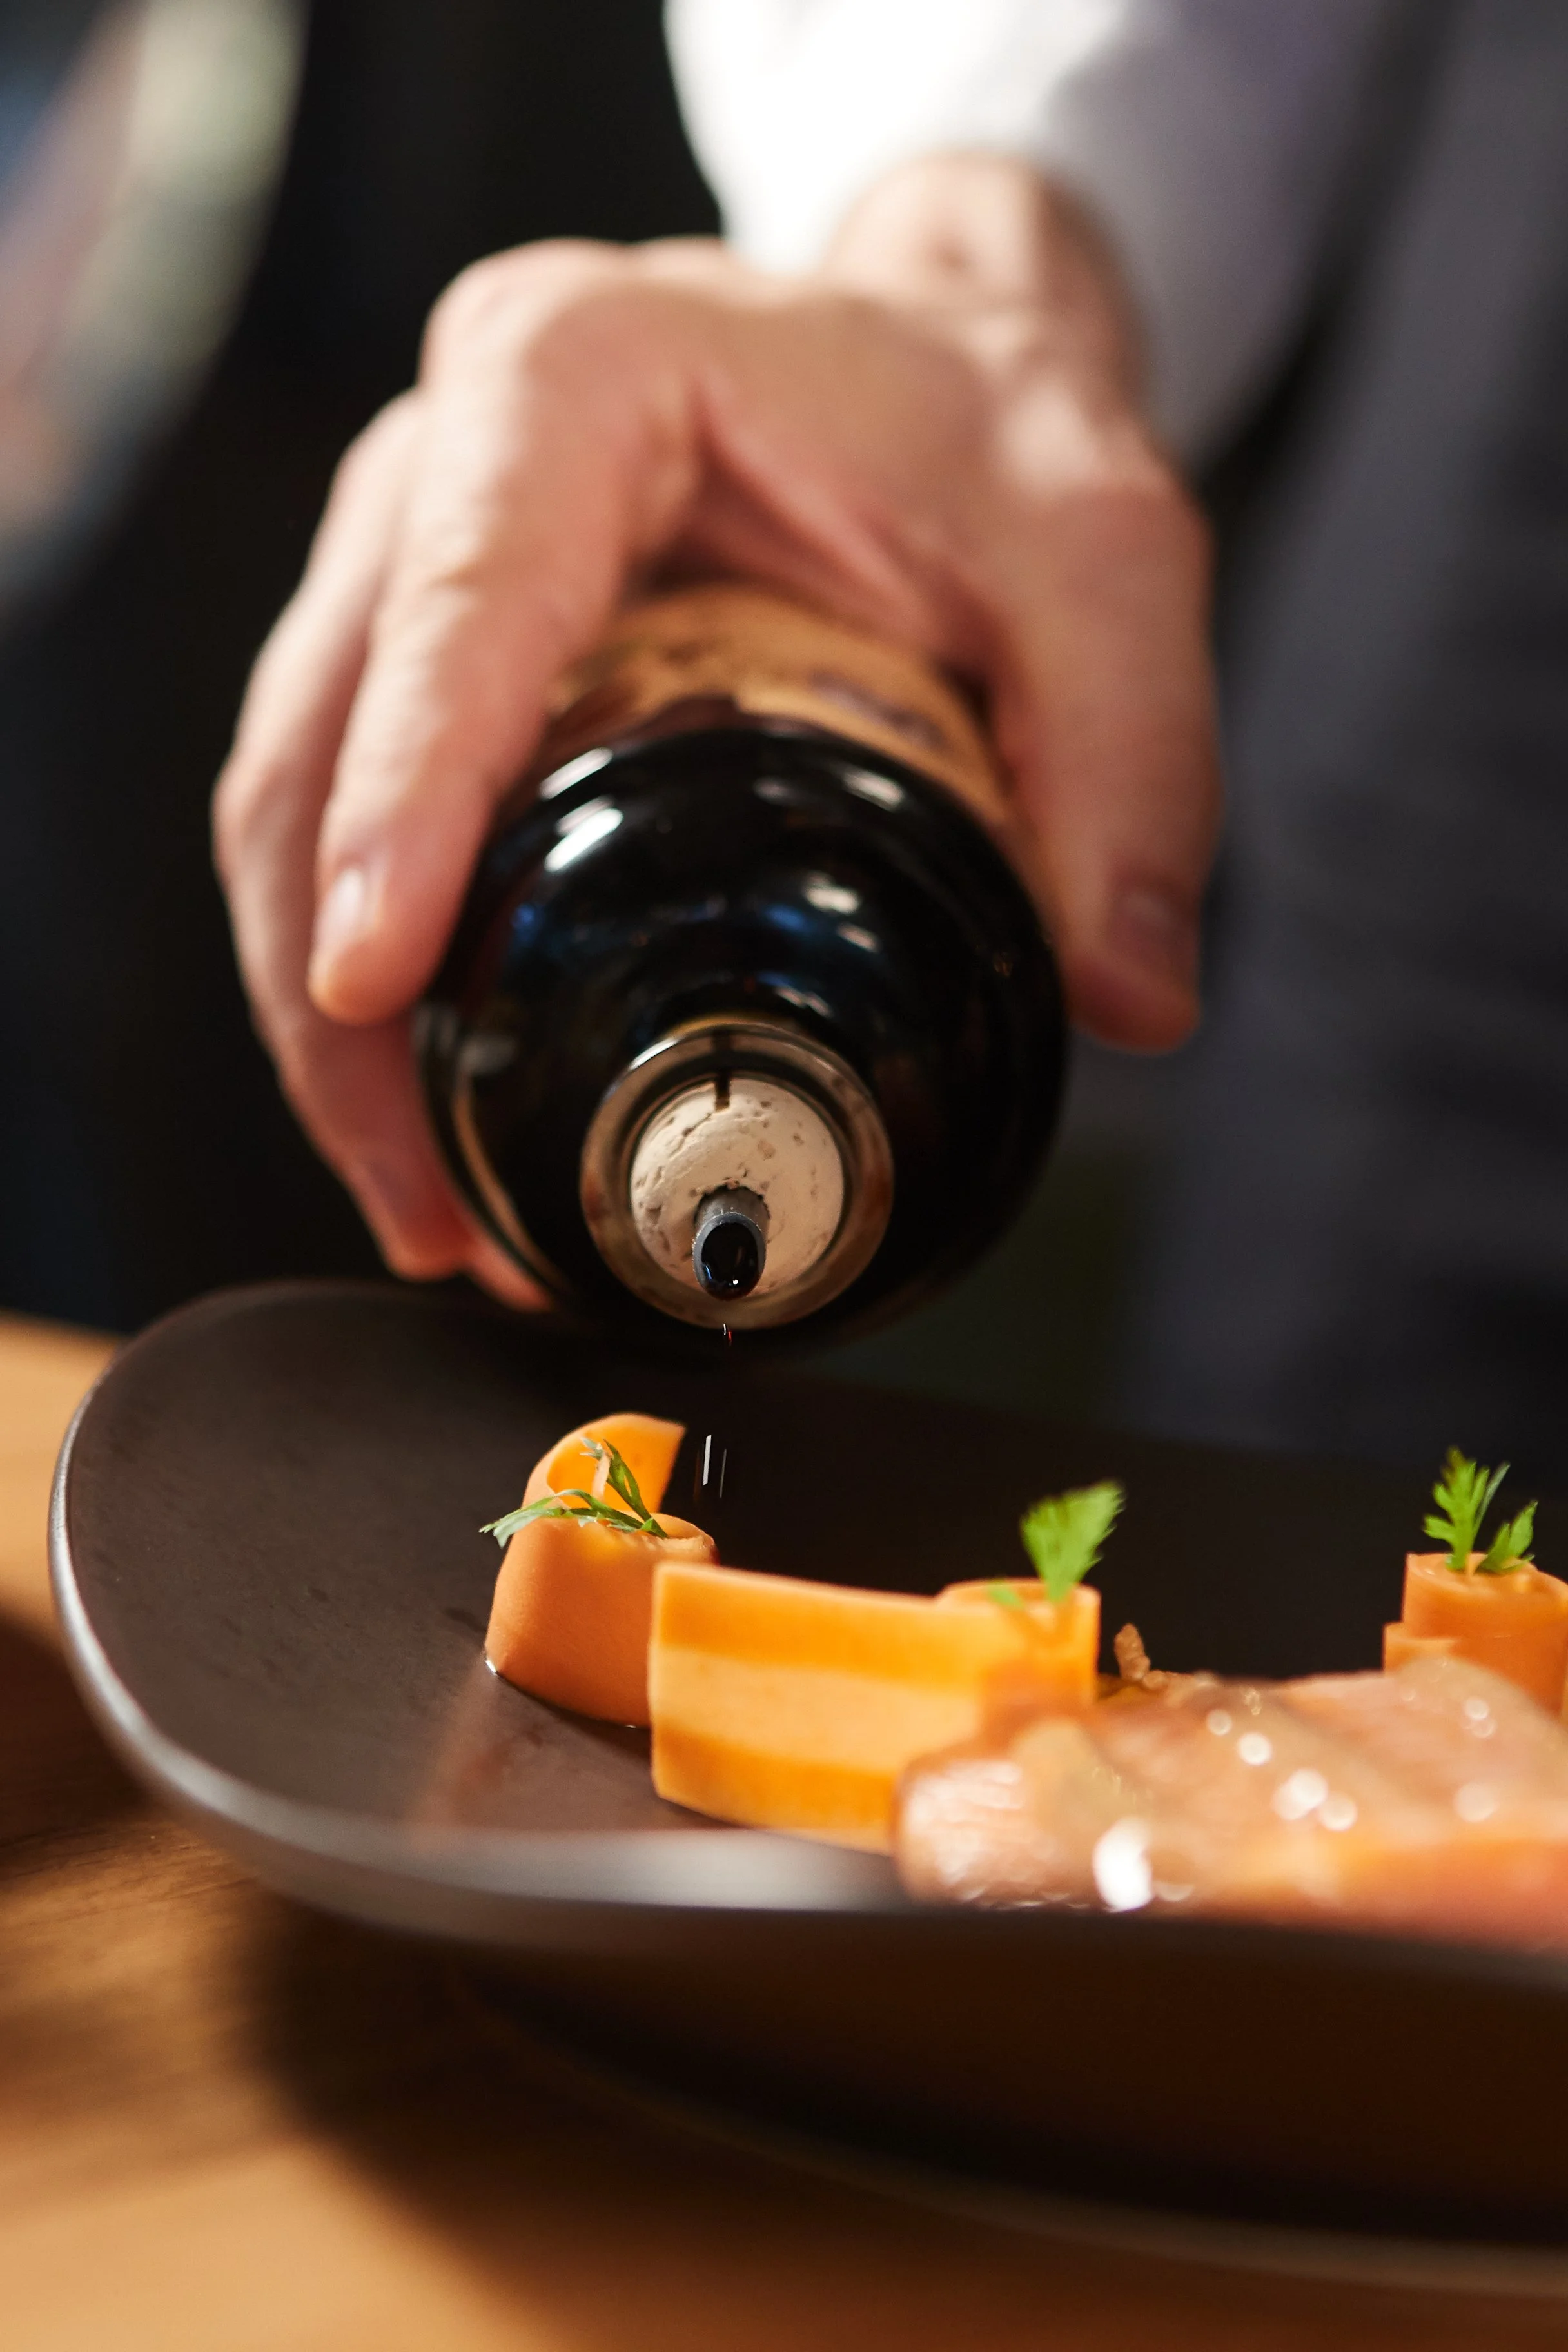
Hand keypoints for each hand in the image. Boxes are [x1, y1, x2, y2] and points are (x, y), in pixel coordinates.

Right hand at [213, 153, 1218, 1294]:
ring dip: (328, 1023)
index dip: (399, 805)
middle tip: (426, 1203)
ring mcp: (408, 553)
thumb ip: (1134, 756)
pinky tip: (437, 1118)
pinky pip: (342, 820)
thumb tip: (1130, 995)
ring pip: (287, 797)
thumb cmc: (987, 423)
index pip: (456, 607)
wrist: (935, 362)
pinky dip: (367, 985)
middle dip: (334, 992)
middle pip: (314, 736)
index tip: (375, 982)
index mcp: (576, 378)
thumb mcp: (1102, 555)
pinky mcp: (416, 651)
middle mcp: (446, 457)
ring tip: (428, 1213)